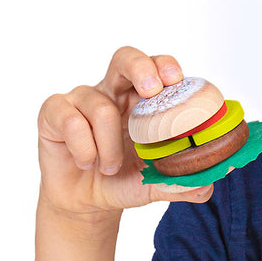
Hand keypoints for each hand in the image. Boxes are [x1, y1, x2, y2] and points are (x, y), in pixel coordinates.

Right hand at [37, 46, 213, 216]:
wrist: (87, 202)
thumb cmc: (124, 181)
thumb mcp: (157, 185)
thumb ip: (183, 183)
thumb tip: (207, 185)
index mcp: (142, 101)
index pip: (156, 67)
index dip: (165, 65)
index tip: (175, 79)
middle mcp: (113, 92)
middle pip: (125, 57)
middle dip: (141, 68)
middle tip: (150, 90)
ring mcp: (82, 99)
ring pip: (100, 107)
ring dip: (109, 146)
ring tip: (109, 166)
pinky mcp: (54, 112)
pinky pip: (71, 121)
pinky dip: (84, 148)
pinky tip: (87, 162)